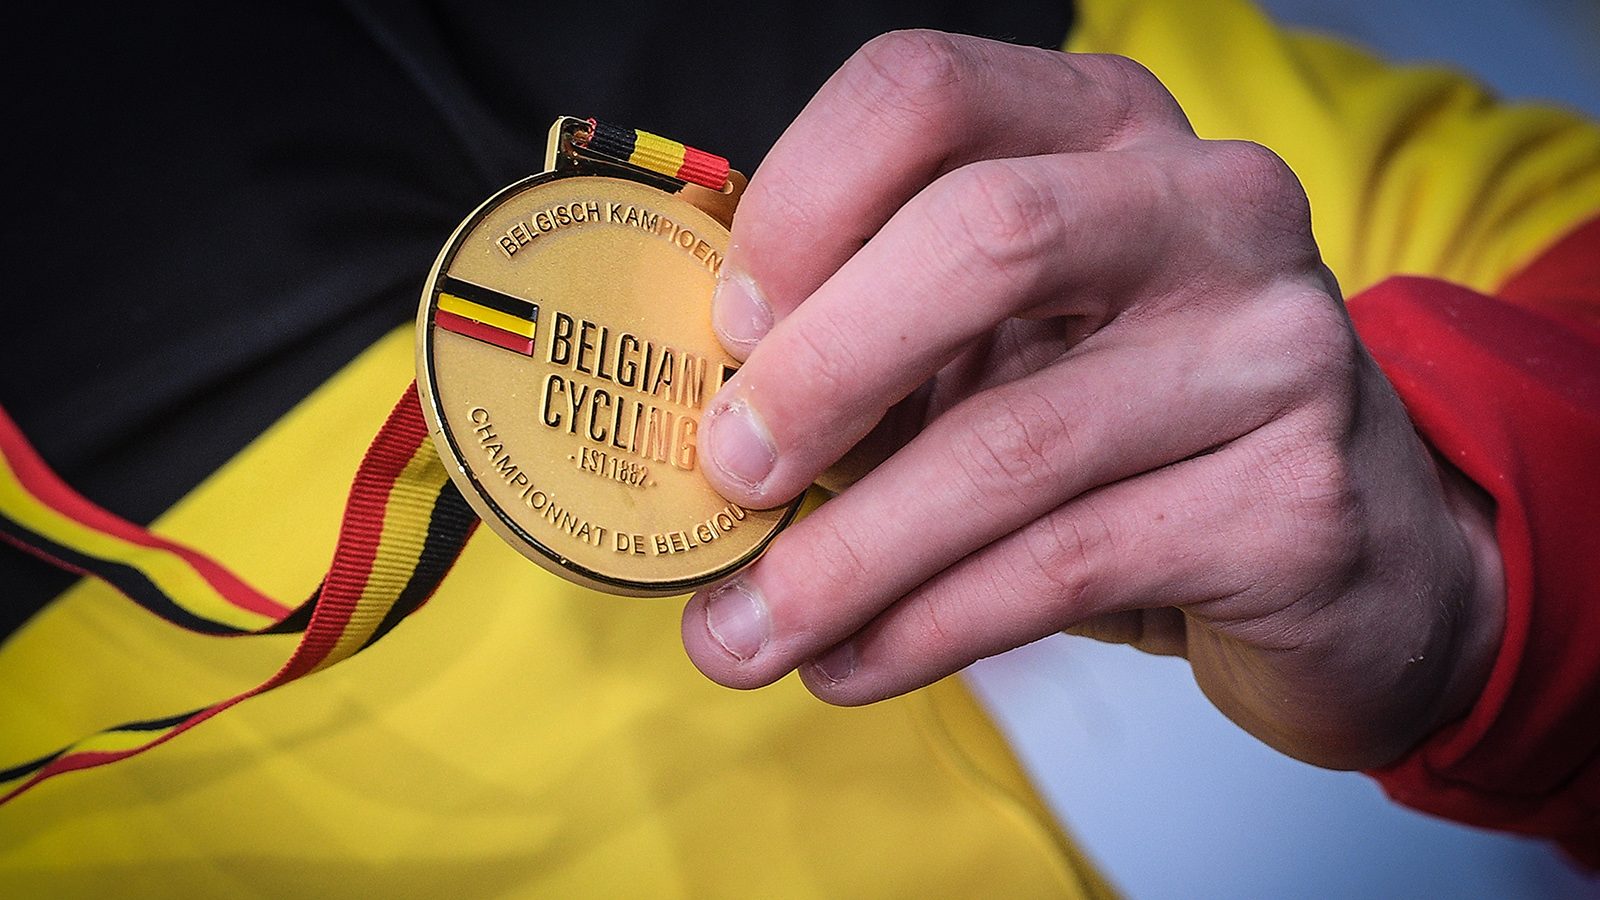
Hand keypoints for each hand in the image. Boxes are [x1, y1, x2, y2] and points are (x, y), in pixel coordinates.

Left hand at [678, 31, 1504, 769]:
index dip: (799, 205)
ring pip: (1013, 444)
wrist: (1352, 556)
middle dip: (820, 374)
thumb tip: (703, 413)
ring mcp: (1274, 348)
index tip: (730, 332)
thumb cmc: (1131, 432)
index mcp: (1107, 127)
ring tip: (743, 635)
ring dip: (844, 558)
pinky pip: (1063, 565)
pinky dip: (925, 626)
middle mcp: (1210, 207)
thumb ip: (876, 341)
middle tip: (725, 478)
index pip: (924, 91)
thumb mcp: (1005, 345)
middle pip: (984, 236)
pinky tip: (851, 662)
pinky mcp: (1296, 502)